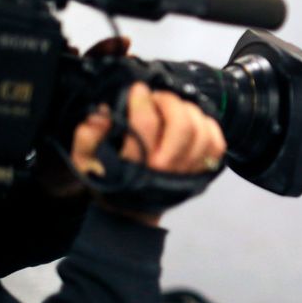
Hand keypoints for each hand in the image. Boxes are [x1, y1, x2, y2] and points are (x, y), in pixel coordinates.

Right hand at [71, 82, 226, 225]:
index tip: (137, 89)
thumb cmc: (109, 182)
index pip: (146, 126)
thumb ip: (87, 138)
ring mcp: (188, 172)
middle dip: (169, 103)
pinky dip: (208, 126)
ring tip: (172, 107)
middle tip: (156, 97)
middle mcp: (165, 171)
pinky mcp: (202, 172)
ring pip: (202, 132)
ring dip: (188, 111)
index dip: (142, 101)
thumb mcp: (85, 163)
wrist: (132, 214)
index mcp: (135, 167)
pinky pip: (216, 144)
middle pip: (182, 126)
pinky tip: (192, 119)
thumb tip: (101, 114)